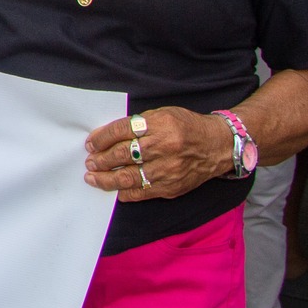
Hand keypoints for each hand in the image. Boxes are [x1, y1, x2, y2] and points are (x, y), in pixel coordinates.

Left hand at [83, 108, 231, 200]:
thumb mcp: (162, 115)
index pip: (122, 130)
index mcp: (161, 124)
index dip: (102, 138)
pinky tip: (114, 189)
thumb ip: (136, 124)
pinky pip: (142, 192)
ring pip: (129, 176)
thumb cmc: (186, 127)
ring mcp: (168, 169)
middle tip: (89, 162)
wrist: (218, 146)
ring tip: (93, 177)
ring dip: (106, 179)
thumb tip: (105, 136)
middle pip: (123, 154)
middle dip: (101, 159)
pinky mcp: (171, 187)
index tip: (90, 143)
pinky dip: (125, 192)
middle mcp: (164, 147)